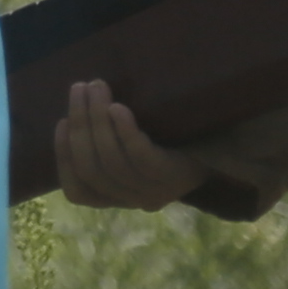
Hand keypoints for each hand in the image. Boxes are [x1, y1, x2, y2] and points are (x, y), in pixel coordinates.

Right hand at [49, 81, 225, 215]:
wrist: (227, 153)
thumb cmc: (173, 144)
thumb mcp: (136, 151)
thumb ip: (107, 143)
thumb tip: (75, 112)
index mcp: (118, 199)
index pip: (78, 191)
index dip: (63, 155)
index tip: (60, 121)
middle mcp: (133, 201)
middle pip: (92, 167)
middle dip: (80, 124)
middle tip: (79, 88)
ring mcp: (154, 192)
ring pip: (111, 161)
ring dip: (96, 120)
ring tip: (97, 87)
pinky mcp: (173, 178)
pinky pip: (140, 157)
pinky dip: (124, 132)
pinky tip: (118, 108)